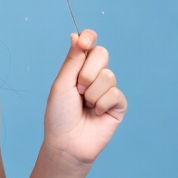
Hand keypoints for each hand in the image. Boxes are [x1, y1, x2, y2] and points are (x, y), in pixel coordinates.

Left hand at [43, 30, 126, 165]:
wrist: (67, 142)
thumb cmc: (59, 115)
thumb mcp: (62, 84)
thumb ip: (72, 60)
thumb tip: (76, 35)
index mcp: (78, 68)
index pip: (89, 44)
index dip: (89, 37)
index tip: (84, 42)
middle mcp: (94, 76)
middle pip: (102, 54)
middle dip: (87, 72)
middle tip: (77, 90)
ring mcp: (107, 89)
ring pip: (108, 76)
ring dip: (91, 93)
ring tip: (85, 106)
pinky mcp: (118, 105)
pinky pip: (115, 94)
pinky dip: (101, 104)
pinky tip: (96, 114)